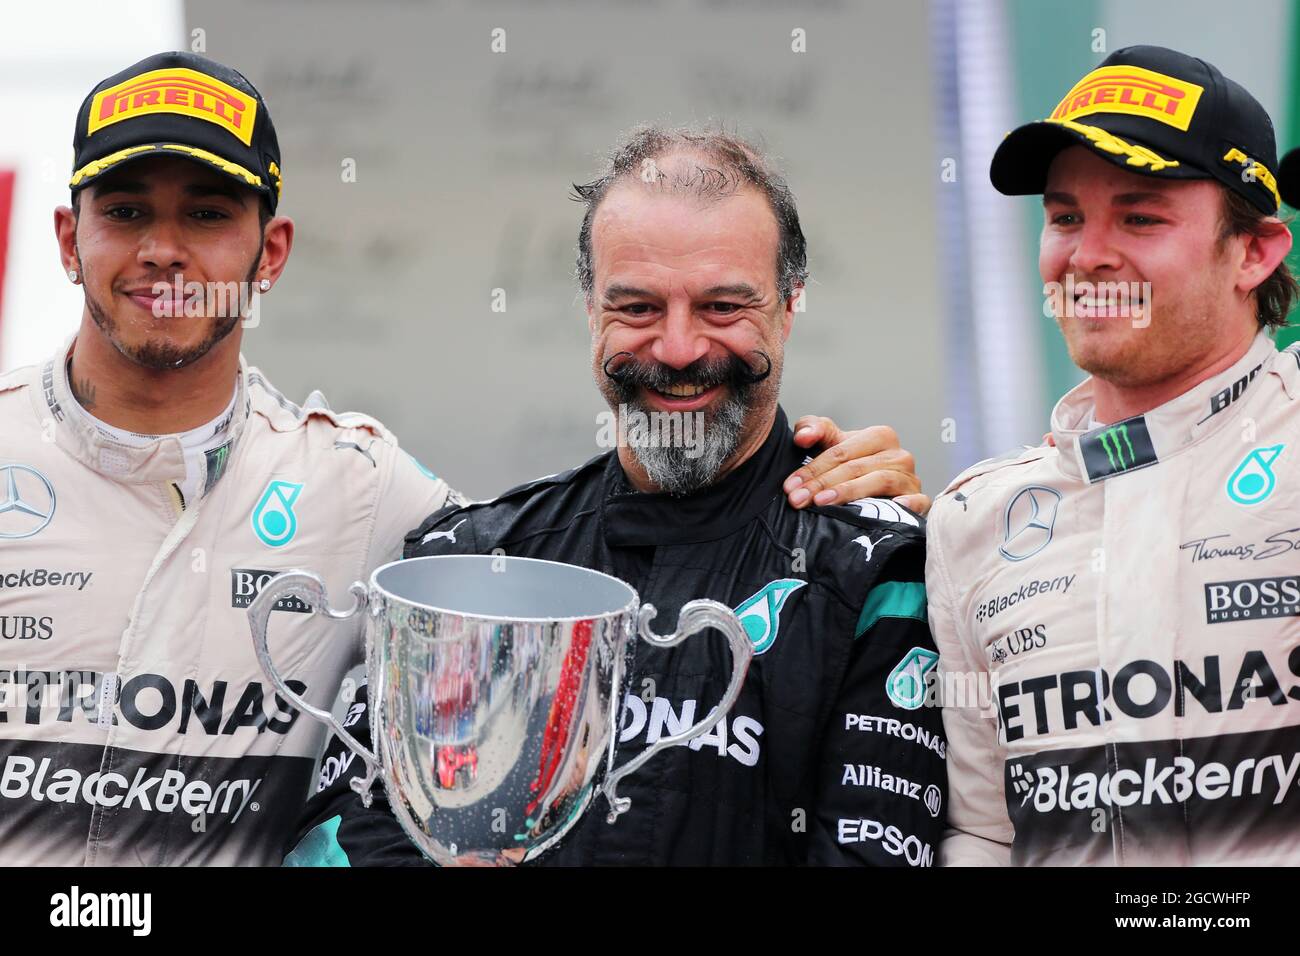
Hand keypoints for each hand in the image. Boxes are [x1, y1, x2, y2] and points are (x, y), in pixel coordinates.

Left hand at [783, 416, 929, 515]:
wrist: (881, 492)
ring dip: (849, 493)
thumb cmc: (853, 466)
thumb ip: (813, 429)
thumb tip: (803, 437)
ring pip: (879, 481)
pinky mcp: (920, 500)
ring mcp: (911, 478)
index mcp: (879, 436)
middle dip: (822, 484)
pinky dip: (904, 504)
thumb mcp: (832, 443)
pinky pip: (916, 501)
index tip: (790, 485)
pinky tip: (888, 508)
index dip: (813, 468)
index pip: (840, 452)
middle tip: (798, 499)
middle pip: (855, 467)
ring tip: (822, 503)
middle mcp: (899, 455)